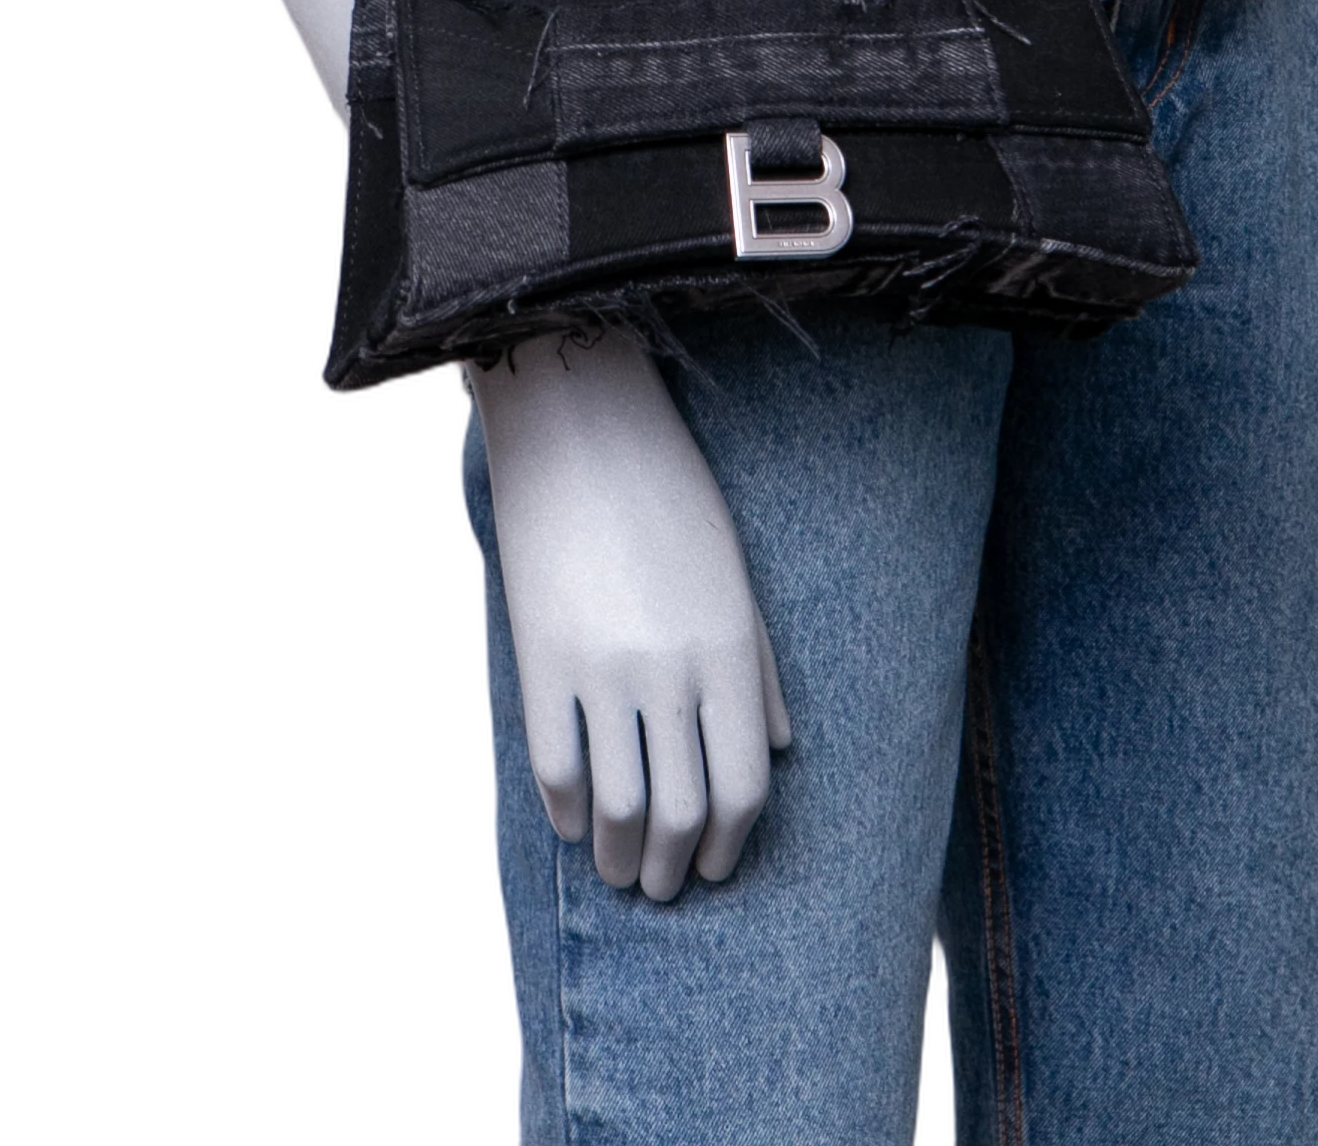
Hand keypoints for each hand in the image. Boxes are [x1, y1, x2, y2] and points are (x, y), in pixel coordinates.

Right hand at [472, 323, 791, 900]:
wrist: (582, 432)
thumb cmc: (670, 497)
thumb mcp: (734, 575)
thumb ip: (760, 669)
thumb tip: (777, 752)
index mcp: (730, 649)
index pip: (744, 788)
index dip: (732, 846)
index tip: (718, 869)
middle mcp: (672, 669)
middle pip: (682, 814)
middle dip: (676, 870)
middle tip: (666, 886)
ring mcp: (602, 669)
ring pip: (617, 809)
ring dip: (621, 859)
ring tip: (620, 869)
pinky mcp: (541, 660)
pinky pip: (554, 769)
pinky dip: (567, 815)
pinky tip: (575, 822)